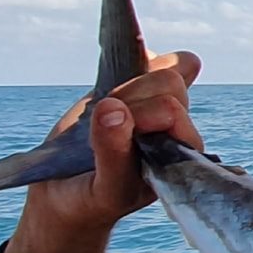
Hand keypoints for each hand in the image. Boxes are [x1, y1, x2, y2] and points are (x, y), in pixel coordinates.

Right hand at [0, 51, 202, 252]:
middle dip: (130, 99)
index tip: (114, 136)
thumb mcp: (105, 188)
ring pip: (161, 68)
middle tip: (104, 125)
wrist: (68, 196)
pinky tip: (115, 73)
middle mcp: (178, 126)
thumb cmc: (93, 198)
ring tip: (103, 114)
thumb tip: (114, 110)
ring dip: (125, 86)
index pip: (171, 109)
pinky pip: (148, 58)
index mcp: (184, 151)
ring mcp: (157, 106)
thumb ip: (112, 153)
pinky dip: (134, 54)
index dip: (139, 114)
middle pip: (169, 82)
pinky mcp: (135, 90)